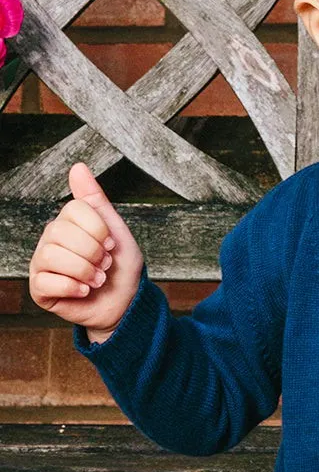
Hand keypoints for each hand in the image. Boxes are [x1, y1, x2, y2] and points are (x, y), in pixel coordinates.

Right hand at [29, 162, 144, 341]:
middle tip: (105, 265)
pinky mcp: (40, 288)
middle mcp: (51, 239)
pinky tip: (85, 291)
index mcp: (69, 223)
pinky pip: (46, 280)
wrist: (126, 304)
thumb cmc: (121, 268)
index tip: (111, 245)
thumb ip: (95, 199)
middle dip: (92, 252)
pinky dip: (73, 287)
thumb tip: (78, 167)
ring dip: (84, 270)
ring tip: (98, 279)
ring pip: (51, 255)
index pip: (74, 210)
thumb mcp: (116, 230)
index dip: (99, 230)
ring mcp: (43, 263)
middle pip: (61, 231)